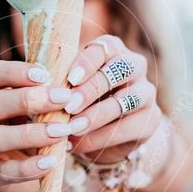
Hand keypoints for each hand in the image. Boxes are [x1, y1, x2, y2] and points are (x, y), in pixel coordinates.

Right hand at [0, 60, 88, 191]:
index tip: (44, 74)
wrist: (7, 167)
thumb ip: (42, 92)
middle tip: (63, 99)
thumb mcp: (29, 105)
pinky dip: (29, 167)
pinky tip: (51, 161)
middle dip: (28, 100)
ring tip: (62, 131)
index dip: (13, 73)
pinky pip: (4, 171)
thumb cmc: (23, 124)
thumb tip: (70, 81)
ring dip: (31, 134)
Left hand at [62, 34, 161, 163]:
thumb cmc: (79, 103)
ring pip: (125, 100)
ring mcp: (146, 92)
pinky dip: (100, 137)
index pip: (106, 47)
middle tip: (68, 106)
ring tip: (72, 128)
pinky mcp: (151, 119)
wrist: (105, 134)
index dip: (88, 62)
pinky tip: (79, 144)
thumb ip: (62, 85)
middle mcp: (135, 66)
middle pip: (120, 70)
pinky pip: (127, 127)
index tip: (70, 79)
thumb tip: (42, 91)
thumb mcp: (69, 89)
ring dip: (96, 115)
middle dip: (92, 89)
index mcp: (113, 51)